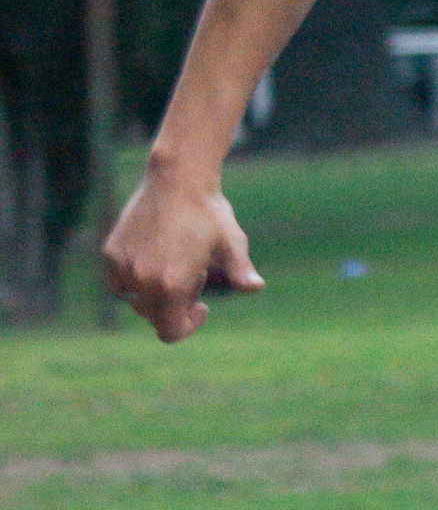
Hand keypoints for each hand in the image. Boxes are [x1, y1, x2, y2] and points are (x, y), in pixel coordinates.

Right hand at [104, 169, 263, 342]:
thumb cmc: (209, 212)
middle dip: (175, 305)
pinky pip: (119, 281)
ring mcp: (123, 266)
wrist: (177, 178)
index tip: (202, 307)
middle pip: (154, 317)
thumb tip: (256, 287)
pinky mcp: (110, 253)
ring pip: (136, 300)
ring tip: (175, 261)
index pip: (170, 332)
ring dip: (155, 292)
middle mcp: (143, 280)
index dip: (188, 326)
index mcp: (173, 285)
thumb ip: (242, 271)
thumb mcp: (232, 242)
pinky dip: (135, 279)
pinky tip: (155, 256)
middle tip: (195, 275)